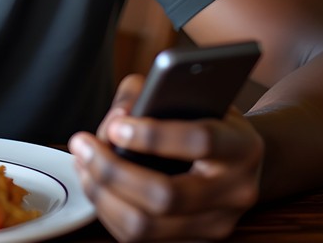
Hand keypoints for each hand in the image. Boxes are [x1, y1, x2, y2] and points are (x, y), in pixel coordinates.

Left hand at [68, 74, 263, 241]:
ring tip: (83, 163)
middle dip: (113, 171)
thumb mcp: (189, 93)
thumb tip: (114, 119)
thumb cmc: (206, 119)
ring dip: (102, 194)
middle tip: (82, 145)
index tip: (115, 125)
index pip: (200, 141)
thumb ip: (147, 94)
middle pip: (166, 196)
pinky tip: (95, 183)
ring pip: (146, 226)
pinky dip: (108, 210)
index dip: (152, 135)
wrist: (240, 162)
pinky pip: (138, 238)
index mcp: (239, 146)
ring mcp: (216, 225)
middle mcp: (235, 192)